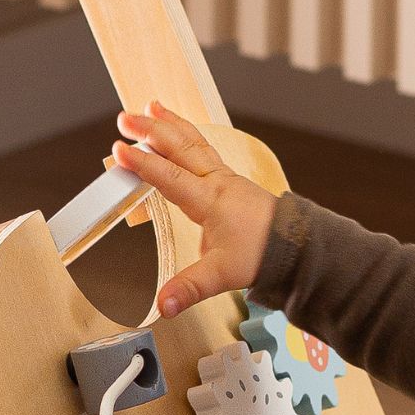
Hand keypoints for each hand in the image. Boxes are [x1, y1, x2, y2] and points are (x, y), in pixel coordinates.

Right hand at [113, 102, 276, 317]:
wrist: (294, 246)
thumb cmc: (260, 255)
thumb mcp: (221, 275)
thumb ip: (189, 288)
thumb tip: (163, 306)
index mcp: (210, 202)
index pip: (170, 178)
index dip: (143, 165)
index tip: (119, 151)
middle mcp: (216, 182)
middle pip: (180, 148)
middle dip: (151, 132)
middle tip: (125, 118)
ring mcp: (223, 177)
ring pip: (193, 142)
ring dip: (169, 125)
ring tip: (150, 108)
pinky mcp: (227, 179)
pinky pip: (202, 148)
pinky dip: (186, 134)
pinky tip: (176, 128)